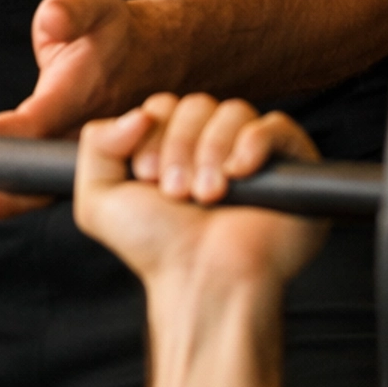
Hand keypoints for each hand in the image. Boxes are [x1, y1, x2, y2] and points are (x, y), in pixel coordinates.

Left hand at [0, 0, 155, 223]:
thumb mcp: (98, 0)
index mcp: (80, 101)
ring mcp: (58, 160)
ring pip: (7, 193)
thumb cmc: (112, 29)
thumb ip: (74, 6)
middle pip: (14, 181)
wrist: (147, 61)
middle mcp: (69, 143)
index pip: (33, 126)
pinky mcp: (44, 164)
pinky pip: (5, 186)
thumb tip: (53, 21)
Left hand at [73, 92, 326, 291]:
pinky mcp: (290, 166)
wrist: (203, 281)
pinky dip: (254, 141)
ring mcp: (252, 155)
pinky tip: (238, 172)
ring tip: (207, 195)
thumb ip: (97, 144)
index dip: (151, 134)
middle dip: (180, 145)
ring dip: (211, 151)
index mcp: (172, 149)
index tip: (147, 177)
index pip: (163, 107)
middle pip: (197, 105)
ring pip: (234, 112)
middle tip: (177, 192)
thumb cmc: (157, 248)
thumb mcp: (99, 199)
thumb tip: (138, 114)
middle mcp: (211, 148)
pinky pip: (277, 126)